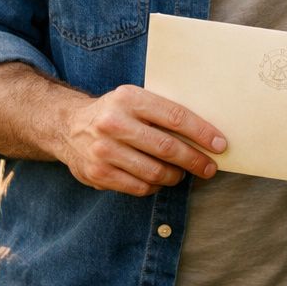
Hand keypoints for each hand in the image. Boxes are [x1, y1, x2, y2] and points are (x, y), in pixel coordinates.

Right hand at [60, 84, 226, 195]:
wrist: (67, 126)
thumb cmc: (114, 112)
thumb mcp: (134, 99)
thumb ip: (161, 112)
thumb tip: (205, 134)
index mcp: (129, 98)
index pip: (174, 116)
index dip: (201, 132)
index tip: (219, 144)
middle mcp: (114, 123)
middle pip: (167, 148)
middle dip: (194, 160)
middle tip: (208, 167)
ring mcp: (104, 150)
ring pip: (154, 172)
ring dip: (175, 176)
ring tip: (182, 173)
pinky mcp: (98, 173)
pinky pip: (139, 187)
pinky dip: (155, 186)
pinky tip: (160, 180)